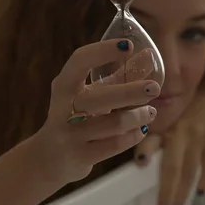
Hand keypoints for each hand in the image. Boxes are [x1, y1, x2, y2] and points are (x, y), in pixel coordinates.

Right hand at [37, 39, 160, 183]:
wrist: (49, 159)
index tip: (127, 45)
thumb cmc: (76, 117)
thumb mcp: (92, 94)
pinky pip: (114, 145)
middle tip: (155, 87)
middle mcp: (63, 108)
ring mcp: (70, 135)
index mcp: (64, 86)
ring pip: (113, 124)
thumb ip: (120, 76)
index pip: (80, 61)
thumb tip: (149, 55)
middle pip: (100, 96)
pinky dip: (132, 136)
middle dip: (131, 91)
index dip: (103, 50)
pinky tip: (141, 130)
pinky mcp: (80, 156)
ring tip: (151, 111)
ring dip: (137, 116)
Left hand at [134, 97, 204, 204]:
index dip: (145, 150)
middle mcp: (179, 130)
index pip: (150, 139)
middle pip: (172, 165)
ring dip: (184, 189)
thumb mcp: (165, 119)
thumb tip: (139, 162)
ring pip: (190, 168)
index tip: (141, 163)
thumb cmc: (181, 112)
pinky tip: (201, 192)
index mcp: (163, 126)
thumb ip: (151, 138)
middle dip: (167, 189)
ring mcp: (199, 135)